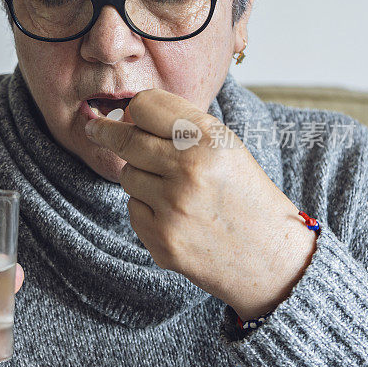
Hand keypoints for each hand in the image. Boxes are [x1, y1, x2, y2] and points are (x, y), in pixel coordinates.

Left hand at [84, 89, 315, 320]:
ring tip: (174, 190)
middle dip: (106, 133)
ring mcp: (173, 207)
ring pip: (127, 176)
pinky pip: (133, 208)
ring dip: (141, 178)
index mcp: (211, 139)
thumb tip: (125, 115)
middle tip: (95, 129)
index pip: (146, 106)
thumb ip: (180, 128)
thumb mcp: (226, 148)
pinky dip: (147, 209)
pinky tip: (175, 217)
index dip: (134, 109)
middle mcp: (190, 169)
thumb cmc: (245, 196)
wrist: (273, 260)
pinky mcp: (161, 239)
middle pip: (125, 140)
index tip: (119, 112)